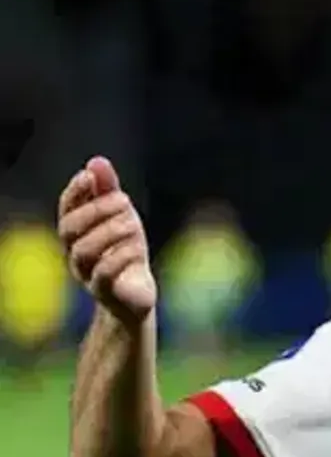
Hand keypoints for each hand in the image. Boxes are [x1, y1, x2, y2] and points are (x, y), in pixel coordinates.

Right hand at [57, 156, 157, 321]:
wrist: (135, 296)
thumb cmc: (125, 252)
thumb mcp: (122, 218)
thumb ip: (109, 191)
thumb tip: (97, 161)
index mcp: (77, 234)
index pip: (66, 209)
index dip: (74, 192)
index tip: (90, 176)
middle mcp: (75, 254)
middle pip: (71, 229)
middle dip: (96, 210)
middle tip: (124, 200)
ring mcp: (88, 274)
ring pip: (84, 251)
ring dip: (109, 231)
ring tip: (133, 223)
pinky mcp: (106, 292)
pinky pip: (104, 275)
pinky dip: (121, 256)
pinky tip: (137, 246)